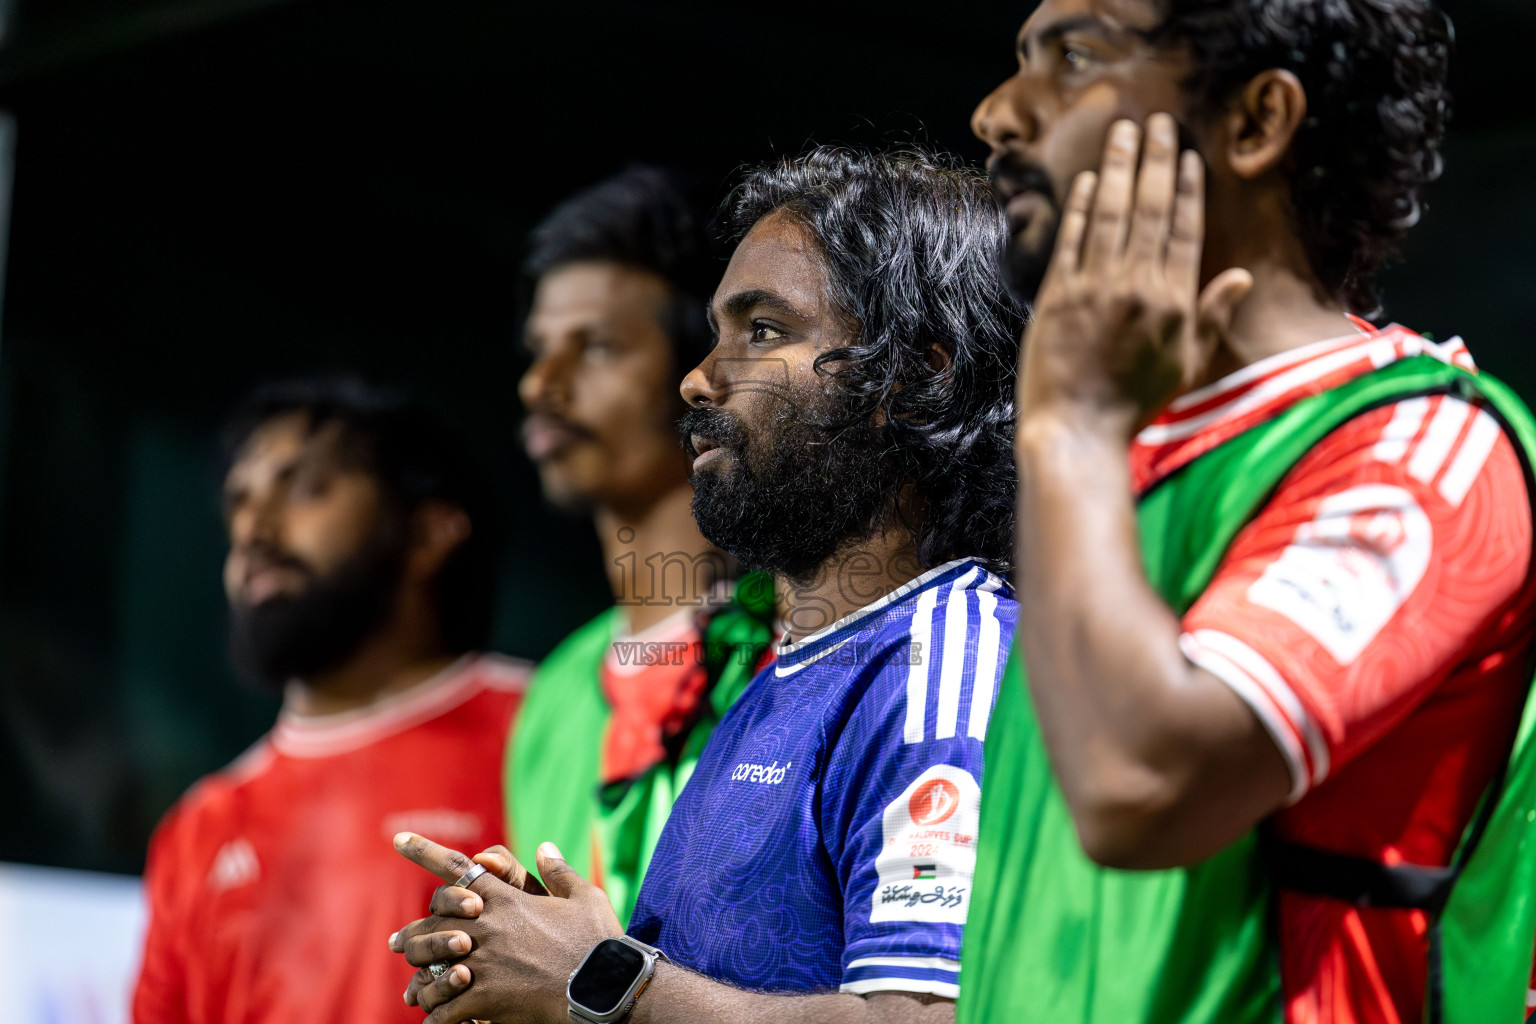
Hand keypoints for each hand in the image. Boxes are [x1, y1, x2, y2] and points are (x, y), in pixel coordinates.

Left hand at [387, 833, 621, 1023]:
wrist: (604, 986)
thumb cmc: (598, 940)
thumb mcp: (584, 896)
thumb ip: (558, 872)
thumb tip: (544, 847)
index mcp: (505, 898)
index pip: (455, 867)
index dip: (423, 851)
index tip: (399, 840)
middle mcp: (486, 926)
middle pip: (430, 922)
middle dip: (411, 933)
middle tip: (396, 942)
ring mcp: (483, 962)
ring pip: (429, 965)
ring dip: (419, 977)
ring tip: (412, 991)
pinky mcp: (486, 998)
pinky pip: (445, 1009)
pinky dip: (437, 1016)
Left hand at [1018, 113, 1251, 432]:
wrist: (1079, 430)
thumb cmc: (1135, 403)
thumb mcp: (1188, 362)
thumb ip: (1213, 314)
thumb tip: (1242, 277)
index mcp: (1174, 300)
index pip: (1184, 229)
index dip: (1186, 187)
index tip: (1186, 155)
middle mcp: (1138, 286)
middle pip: (1150, 209)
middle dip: (1154, 160)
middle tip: (1156, 122)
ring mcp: (1095, 288)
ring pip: (1110, 215)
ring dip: (1116, 169)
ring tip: (1121, 133)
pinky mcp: (1058, 296)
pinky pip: (1072, 241)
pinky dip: (1079, 208)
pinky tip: (1085, 181)